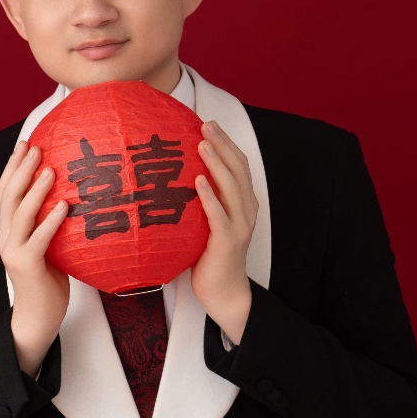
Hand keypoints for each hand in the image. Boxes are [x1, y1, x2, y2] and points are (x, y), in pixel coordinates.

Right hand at [0, 141, 69, 375]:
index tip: (24, 144)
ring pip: (20, 213)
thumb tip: (73, 196)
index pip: (5, 191)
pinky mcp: (26, 266)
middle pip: (8, 195)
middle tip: (36, 147)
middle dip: (21, 169)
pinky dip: (50, 221)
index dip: (12, 166)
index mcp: (8, 230)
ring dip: (35, 189)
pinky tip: (63, 206)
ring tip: (49, 169)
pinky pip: (39, 239)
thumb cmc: (47, 282)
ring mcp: (13, 251)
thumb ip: (49, 224)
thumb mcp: (47, 246)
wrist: (37, 318)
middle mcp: (5, 236)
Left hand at [191, 121, 258, 343]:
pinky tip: (198, 182)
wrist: (223, 292)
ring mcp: (239, 226)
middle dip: (222, 145)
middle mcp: (245, 211)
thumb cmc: (209, 255)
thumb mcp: (205, 222)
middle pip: (238, 170)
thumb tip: (171, 176)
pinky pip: (219, 216)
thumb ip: (199, 200)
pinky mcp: (227, 242)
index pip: (239, 167)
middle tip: (206, 125)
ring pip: (232, 188)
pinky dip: (210, 197)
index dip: (226, 144)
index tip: (209, 125)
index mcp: (243, 204)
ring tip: (202, 145)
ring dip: (217, 164)